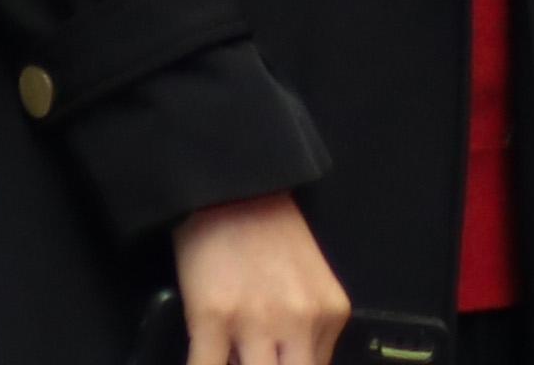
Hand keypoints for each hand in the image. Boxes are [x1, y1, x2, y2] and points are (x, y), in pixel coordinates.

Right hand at [165, 189, 345, 364]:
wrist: (230, 186)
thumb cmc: (269, 231)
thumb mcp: (309, 283)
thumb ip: (308, 330)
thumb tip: (287, 364)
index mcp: (328, 313)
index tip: (275, 360)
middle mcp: (300, 322)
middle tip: (255, 358)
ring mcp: (256, 322)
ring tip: (232, 356)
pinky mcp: (212, 317)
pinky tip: (205, 358)